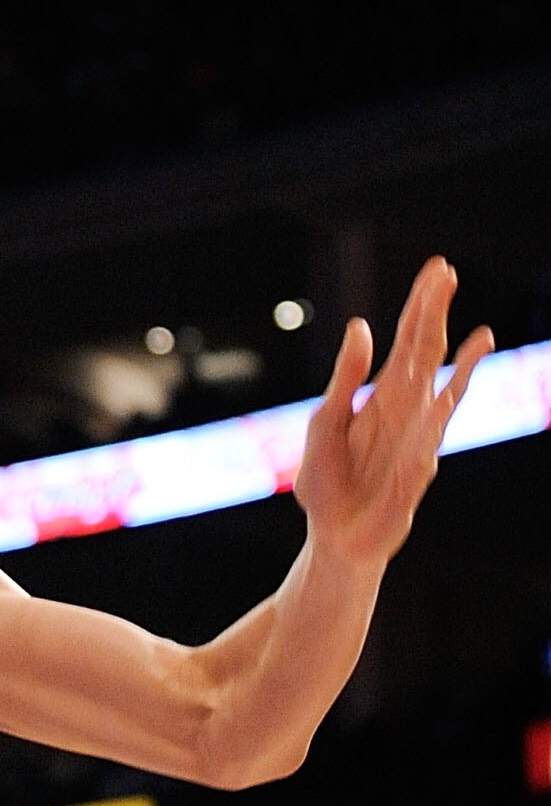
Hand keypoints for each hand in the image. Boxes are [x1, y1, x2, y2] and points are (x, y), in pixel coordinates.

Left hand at [294, 258, 492, 567]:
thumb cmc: (327, 483)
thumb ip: (345, 377)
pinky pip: (434, 432)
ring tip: (481, 331)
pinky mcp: (418, 467)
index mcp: (382, 395)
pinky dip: (445, 408)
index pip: (407, 340)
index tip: (437, 268)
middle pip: (426, 352)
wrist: (333, 537)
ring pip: (441, 387)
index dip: (421, 305)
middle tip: (448, 273)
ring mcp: (417, 436)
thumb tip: (362, 325)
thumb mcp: (324, 421)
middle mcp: (406, 409)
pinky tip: (461, 382)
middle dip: (435, 313)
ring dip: (459, 359)